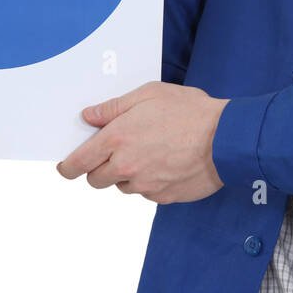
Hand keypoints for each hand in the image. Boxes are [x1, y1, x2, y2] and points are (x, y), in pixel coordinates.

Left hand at [58, 82, 228, 203]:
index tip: (66, 166)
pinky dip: (149, 181)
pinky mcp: (163, 197)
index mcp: (116, 139)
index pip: (77, 163)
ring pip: (122, 186)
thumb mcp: (149, 94)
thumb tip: (89, 117)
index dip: (67, 166)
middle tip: (115, 153)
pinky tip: (166, 163)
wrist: (226, 138)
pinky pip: (146, 192)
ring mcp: (144, 185)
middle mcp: (125, 167)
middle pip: (95, 180)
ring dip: (126, 175)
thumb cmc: (190, 111)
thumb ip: (113, 108)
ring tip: (149, 153)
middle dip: (99, 168)